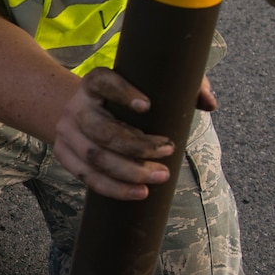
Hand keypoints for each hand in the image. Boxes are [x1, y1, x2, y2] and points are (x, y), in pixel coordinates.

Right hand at [53, 68, 175, 200]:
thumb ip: (185, 86)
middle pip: (101, 129)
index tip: (147, 107)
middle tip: (169, 150)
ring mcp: (67, 132)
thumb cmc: (127, 99)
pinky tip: (138, 192)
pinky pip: (87, 177)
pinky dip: (113, 188)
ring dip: (129, 171)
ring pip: (95, 157)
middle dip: (137, 146)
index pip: (105, 82)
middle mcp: (76, 106)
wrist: (84, 112)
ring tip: (160, 176)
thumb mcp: (152, 86)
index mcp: (95, 82)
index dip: (123, 93)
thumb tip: (209, 103)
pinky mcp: (65, 155)